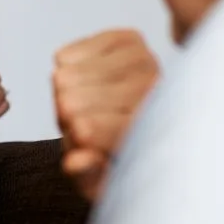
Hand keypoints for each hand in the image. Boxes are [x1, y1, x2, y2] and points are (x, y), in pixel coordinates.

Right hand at [53, 29, 157, 200]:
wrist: (140, 121)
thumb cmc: (120, 156)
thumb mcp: (103, 184)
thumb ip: (89, 177)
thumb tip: (77, 160)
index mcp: (154, 133)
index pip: (97, 127)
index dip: (79, 134)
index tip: (81, 137)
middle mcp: (158, 92)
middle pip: (70, 102)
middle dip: (67, 116)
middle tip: (87, 123)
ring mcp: (146, 62)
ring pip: (65, 76)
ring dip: (67, 93)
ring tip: (89, 103)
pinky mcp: (129, 38)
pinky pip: (65, 55)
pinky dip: (66, 69)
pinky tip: (88, 78)